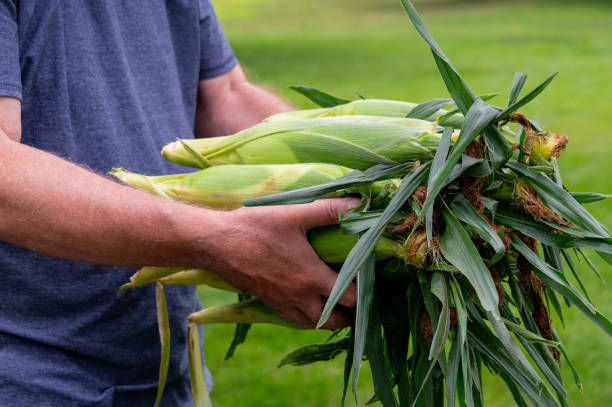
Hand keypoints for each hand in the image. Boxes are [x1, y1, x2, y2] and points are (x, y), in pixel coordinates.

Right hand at [194, 198, 359, 329]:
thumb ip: (329, 209)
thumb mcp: (294, 214)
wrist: (215, 243)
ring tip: (336, 305)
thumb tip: (360, 203)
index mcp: (311, 277)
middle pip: (333, 321)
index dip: (363, 292)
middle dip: (349, 315)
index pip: (350, 298)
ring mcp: (282, 303)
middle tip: (357, 300)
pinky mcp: (267, 302)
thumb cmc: (256, 227)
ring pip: (312, 324)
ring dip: (328, 319)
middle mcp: (299, 297)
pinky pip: (292, 320)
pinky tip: (307, 302)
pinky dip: (306, 317)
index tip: (369, 280)